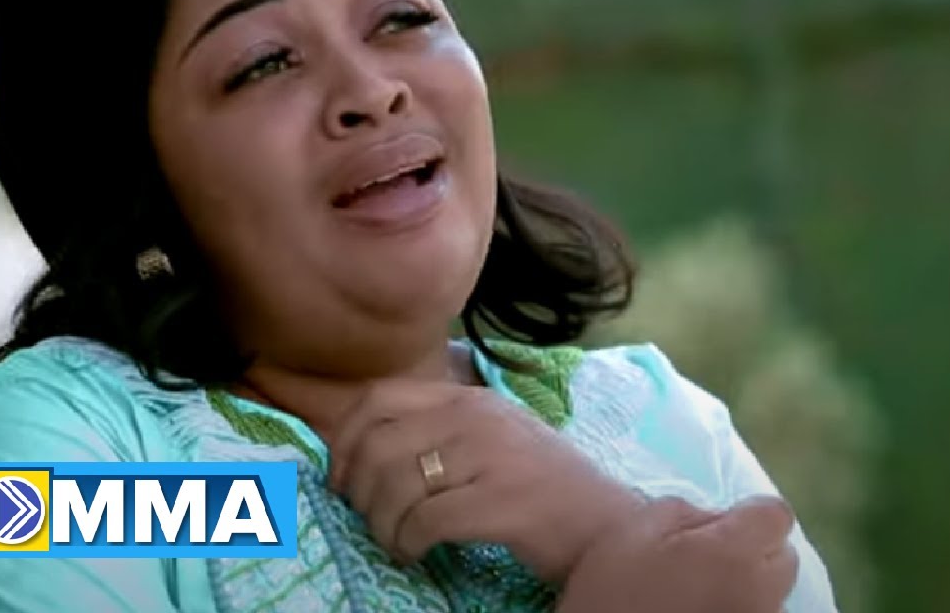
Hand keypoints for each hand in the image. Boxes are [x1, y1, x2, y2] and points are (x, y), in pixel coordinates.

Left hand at [327, 378, 642, 582]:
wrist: (609, 525)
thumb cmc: (545, 487)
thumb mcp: (491, 437)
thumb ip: (438, 431)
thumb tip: (361, 449)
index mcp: (468, 397)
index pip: (379, 398)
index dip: (344, 439)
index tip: (340, 478)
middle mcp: (476, 417)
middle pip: (378, 445)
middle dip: (357, 490)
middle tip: (367, 518)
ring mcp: (491, 457)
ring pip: (395, 485)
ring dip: (381, 524)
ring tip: (395, 541)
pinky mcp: (502, 502)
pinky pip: (424, 521)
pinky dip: (407, 543)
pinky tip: (415, 554)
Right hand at [555, 495, 799, 612]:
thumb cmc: (612, 588)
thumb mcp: (636, 529)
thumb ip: (687, 512)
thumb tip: (717, 520)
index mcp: (734, 553)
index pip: (776, 515)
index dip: (751, 514)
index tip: (722, 525)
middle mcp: (759, 593)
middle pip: (784, 558)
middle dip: (756, 551)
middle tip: (710, 560)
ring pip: (773, 595)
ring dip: (749, 588)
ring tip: (703, 594)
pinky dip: (739, 610)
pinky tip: (703, 611)